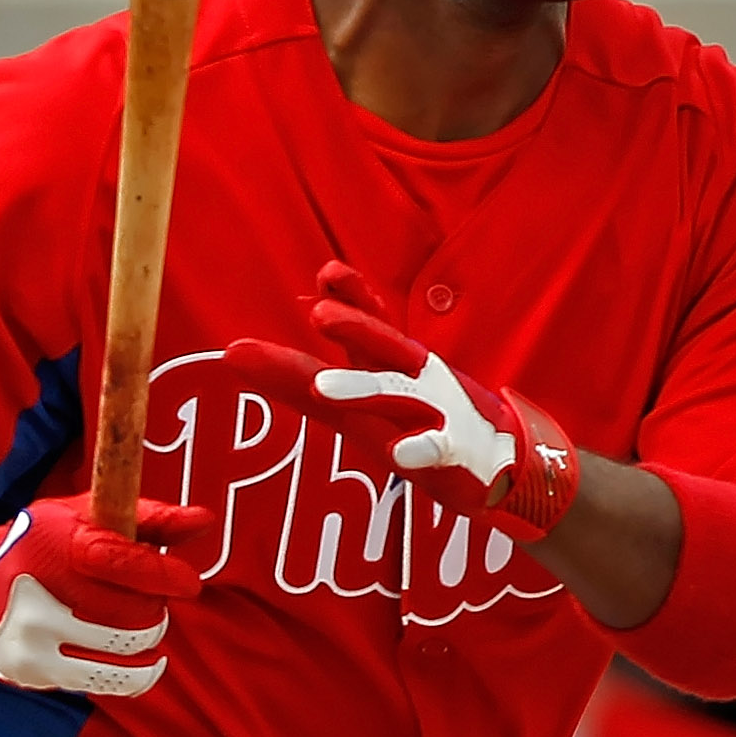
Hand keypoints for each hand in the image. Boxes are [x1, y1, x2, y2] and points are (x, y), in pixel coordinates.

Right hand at [0, 496, 209, 698]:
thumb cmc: (36, 548)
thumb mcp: (80, 517)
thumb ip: (145, 517)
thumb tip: (203, 521)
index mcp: (57, 547)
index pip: (129, 564)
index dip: (167, 576)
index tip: (187, 583)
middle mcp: (44, 595)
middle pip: (134, 616)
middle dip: (154, 610)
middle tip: (148, 603)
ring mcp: (38, 638)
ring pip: (126, 653)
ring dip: (147, 643)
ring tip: (143, 632)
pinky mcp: (37, 671)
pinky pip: (107, 682)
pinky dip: (136, 675)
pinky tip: (144, 664)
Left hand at [232, 259, 579, 539]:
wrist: (502, 460)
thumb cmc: (419, 423)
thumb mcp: (352, 399)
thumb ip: (293, 377)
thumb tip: (233, 351)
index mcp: (389, 363)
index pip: (364, 326)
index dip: (347, 299)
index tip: (326, 276)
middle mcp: (413, 378)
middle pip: (383, 347)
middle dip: (356, 328)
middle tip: (320, 314)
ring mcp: (436, 412)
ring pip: (398, 395)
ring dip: (362, 388)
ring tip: (323, 389)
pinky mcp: (455, 451)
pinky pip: (437, 448)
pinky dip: (421, 447)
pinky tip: (401, 454)